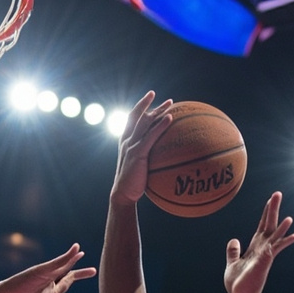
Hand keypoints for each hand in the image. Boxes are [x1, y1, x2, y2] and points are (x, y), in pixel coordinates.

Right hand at [0, 245, 96, 292]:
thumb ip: (60, 287)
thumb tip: (71, 279)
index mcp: (53, 282)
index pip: (68, 277)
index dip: (79, 274)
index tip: (91, 271)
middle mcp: (50, 274)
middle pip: (67, 269)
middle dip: (80, 269)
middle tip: (93, 266)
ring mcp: (45, 271)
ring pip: (62, 265)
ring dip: (72, 257)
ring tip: (80, 250)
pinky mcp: (40, 270)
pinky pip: (56, 264)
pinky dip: (66, 258)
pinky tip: (75, 251)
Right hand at [111, 91, 173, 205]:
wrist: (123, 194)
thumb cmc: (132, 184)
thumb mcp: (138, 167)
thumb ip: (145, 158)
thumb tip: (160, 158)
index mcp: (125, 142)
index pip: (132, 119)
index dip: (141, 107)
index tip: (151, 98)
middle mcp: (127, 140)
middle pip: (139, 116)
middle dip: (150, 104)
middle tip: (163, 97)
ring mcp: (131, 145)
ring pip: (145, 122)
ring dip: (158, 111)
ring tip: (171, 104)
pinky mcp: (137, 153)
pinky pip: (151, 136)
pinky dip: (160, 126)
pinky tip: (170, 119)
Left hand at [224, 192, 293, 292]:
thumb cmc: (238, 284)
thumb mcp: (232, 263)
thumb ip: (234, 251)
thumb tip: (234, 240)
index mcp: (255, 249)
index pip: (262, 227)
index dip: (265, 214)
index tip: (270, 200)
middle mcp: (262, 250)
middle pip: (269, 226)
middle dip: (273, 210)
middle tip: (278, 194)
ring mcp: (264, 257)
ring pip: (274, 238)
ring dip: (282, 227)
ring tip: (290, 217)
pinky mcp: (264, 263)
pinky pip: (274, 250)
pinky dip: (282, 242)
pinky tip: (292, 235)